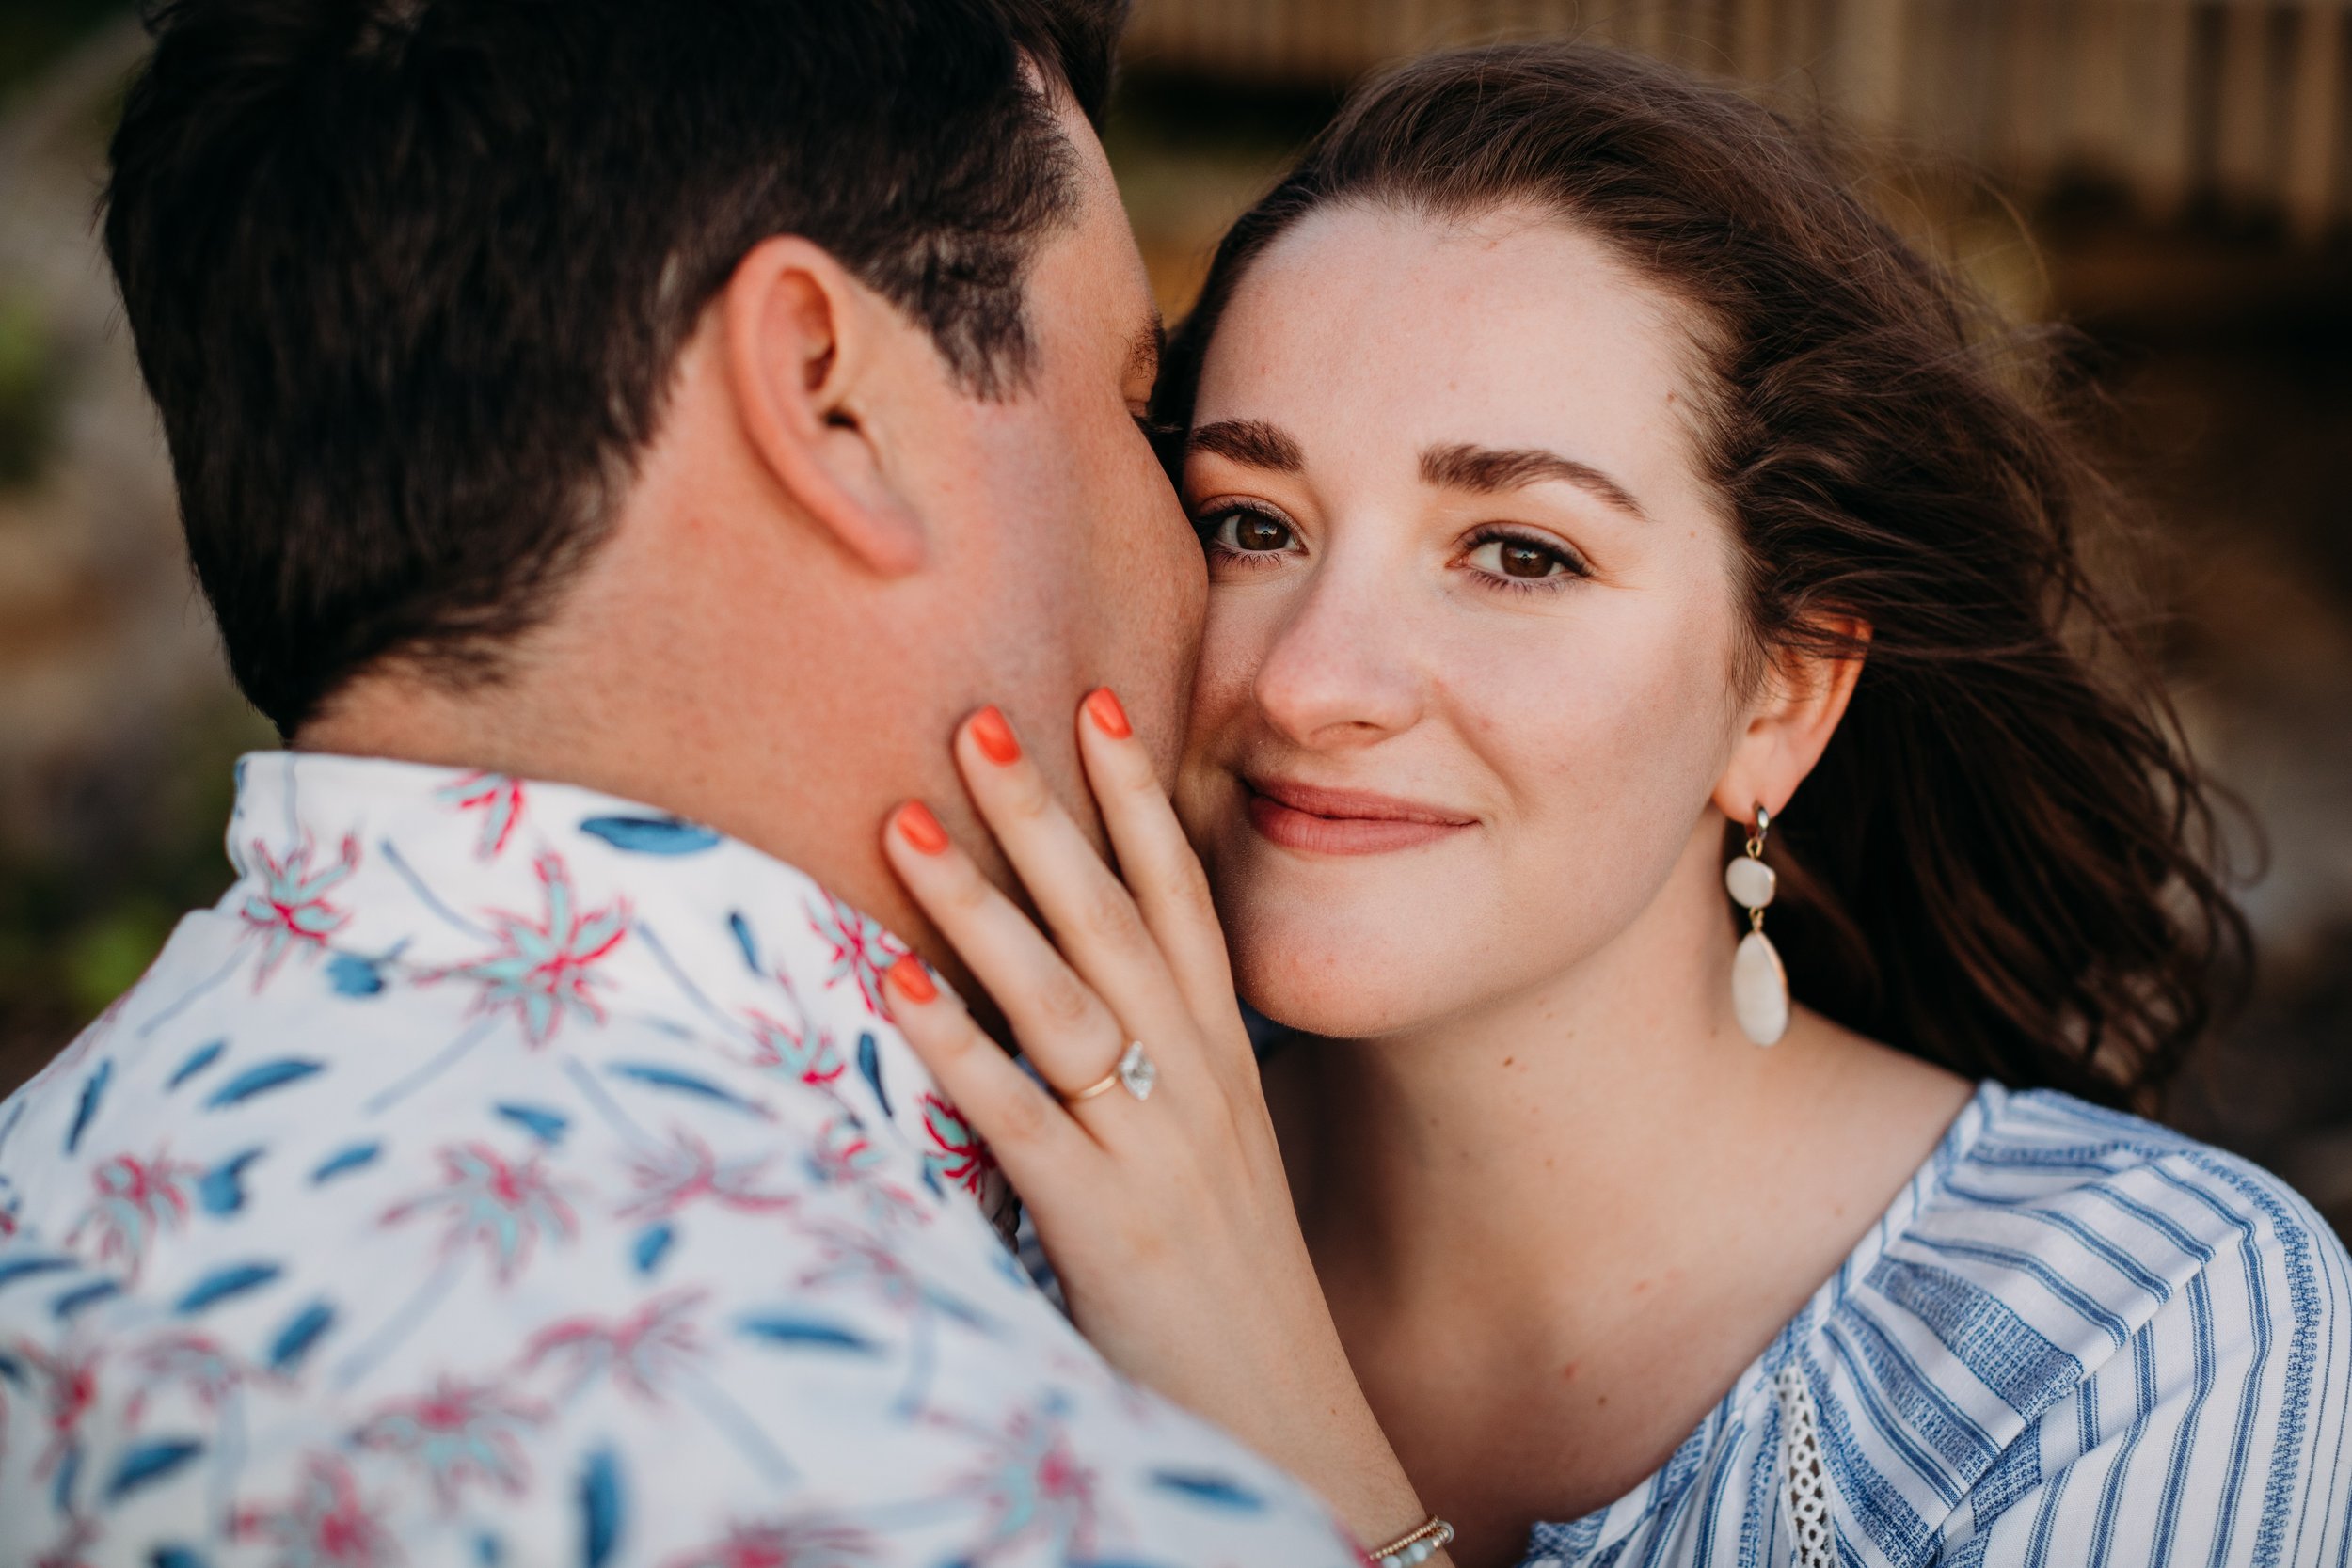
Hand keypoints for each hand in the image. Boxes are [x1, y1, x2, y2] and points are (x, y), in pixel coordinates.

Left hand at [877, 691, 1441, 1557]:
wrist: (1283, 1417)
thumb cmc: (1228, 1282)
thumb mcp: (1215, 1151)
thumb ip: (1163, 1066)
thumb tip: (1091, 994)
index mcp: (1223, 1056)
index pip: (1182, 897)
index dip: (1139, 797)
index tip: (1097, 699)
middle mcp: (1196, 1079)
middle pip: (1115, 920)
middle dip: (1048, 815)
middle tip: (978, 718)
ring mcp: (1152, 1144)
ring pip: (1064, 997)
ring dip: (983, 905)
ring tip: (910, 819)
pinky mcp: (1101, 1218)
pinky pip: (1019, 1114)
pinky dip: (958, 1044)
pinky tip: (895, 984)